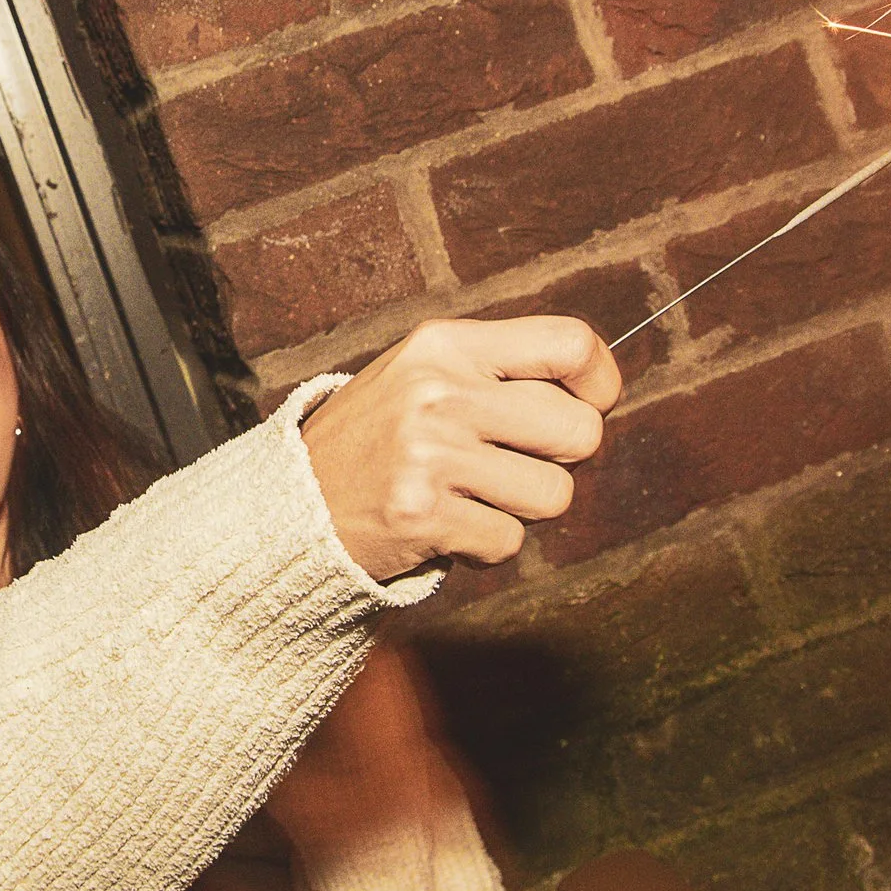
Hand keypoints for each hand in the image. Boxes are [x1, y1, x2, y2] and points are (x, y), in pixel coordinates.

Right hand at [298, 316, 619, 581]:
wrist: (292, 502)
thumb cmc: (377, 440)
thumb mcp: (423, 375)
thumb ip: (498, 374)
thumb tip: (596, 395)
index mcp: (444, 344)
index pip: (568, 344)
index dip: (599, 381)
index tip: (590, 404)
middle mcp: (438, 391)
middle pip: (579, 429)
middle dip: (560, 459)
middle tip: (511, 463)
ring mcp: (429, 452)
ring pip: (554, 494)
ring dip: (521, 508)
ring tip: (469, 495)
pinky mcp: (422, 513)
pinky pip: (509, 541)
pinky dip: (484, 546)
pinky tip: (443, 526)